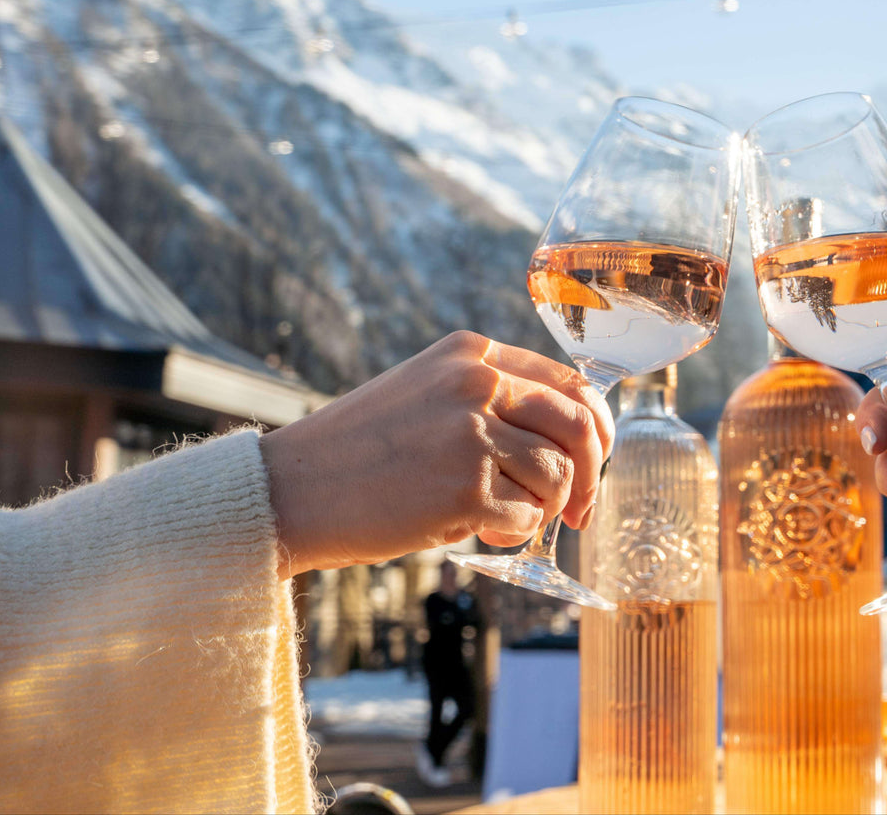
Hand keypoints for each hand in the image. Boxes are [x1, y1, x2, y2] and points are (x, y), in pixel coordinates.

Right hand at [261, 331, 615, 577]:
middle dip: (588, 474)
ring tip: (501, 518)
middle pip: (578, 425)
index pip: (570, 380)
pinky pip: (526, 516)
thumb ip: (490, 398)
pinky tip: (480, 532)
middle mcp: (478, 383)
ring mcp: (473, 433)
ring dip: (542, 508)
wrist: (291, 489)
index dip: (595, 425)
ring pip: (557, 475)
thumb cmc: (361, 451)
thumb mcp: (427, 394)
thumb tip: (569, 435)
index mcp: (471, 354)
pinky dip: (514, 533)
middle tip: (578, 511)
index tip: (594, 458)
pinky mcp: (466, 486)